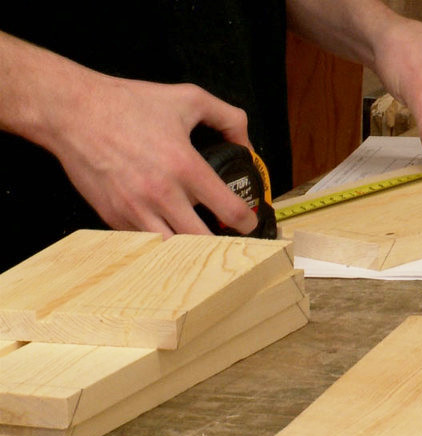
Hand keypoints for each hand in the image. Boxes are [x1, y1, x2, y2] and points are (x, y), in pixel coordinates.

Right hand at [43, 73, 257, 236]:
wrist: (72, 112)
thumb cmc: (129, 103)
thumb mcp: (189, 98)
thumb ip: (228, 118)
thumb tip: (247, 144)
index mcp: (185, 167)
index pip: (229, 210)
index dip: (246, 222)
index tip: (248, 224)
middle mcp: (161, 193)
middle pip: (203, 240)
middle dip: (220, 243)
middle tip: (226, 238)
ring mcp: (134, 209)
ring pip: (172, 249)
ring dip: (188, 248)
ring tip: (198, 239)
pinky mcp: (112, 217)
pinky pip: (144, 242)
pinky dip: (159, 241)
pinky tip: (167, 231)